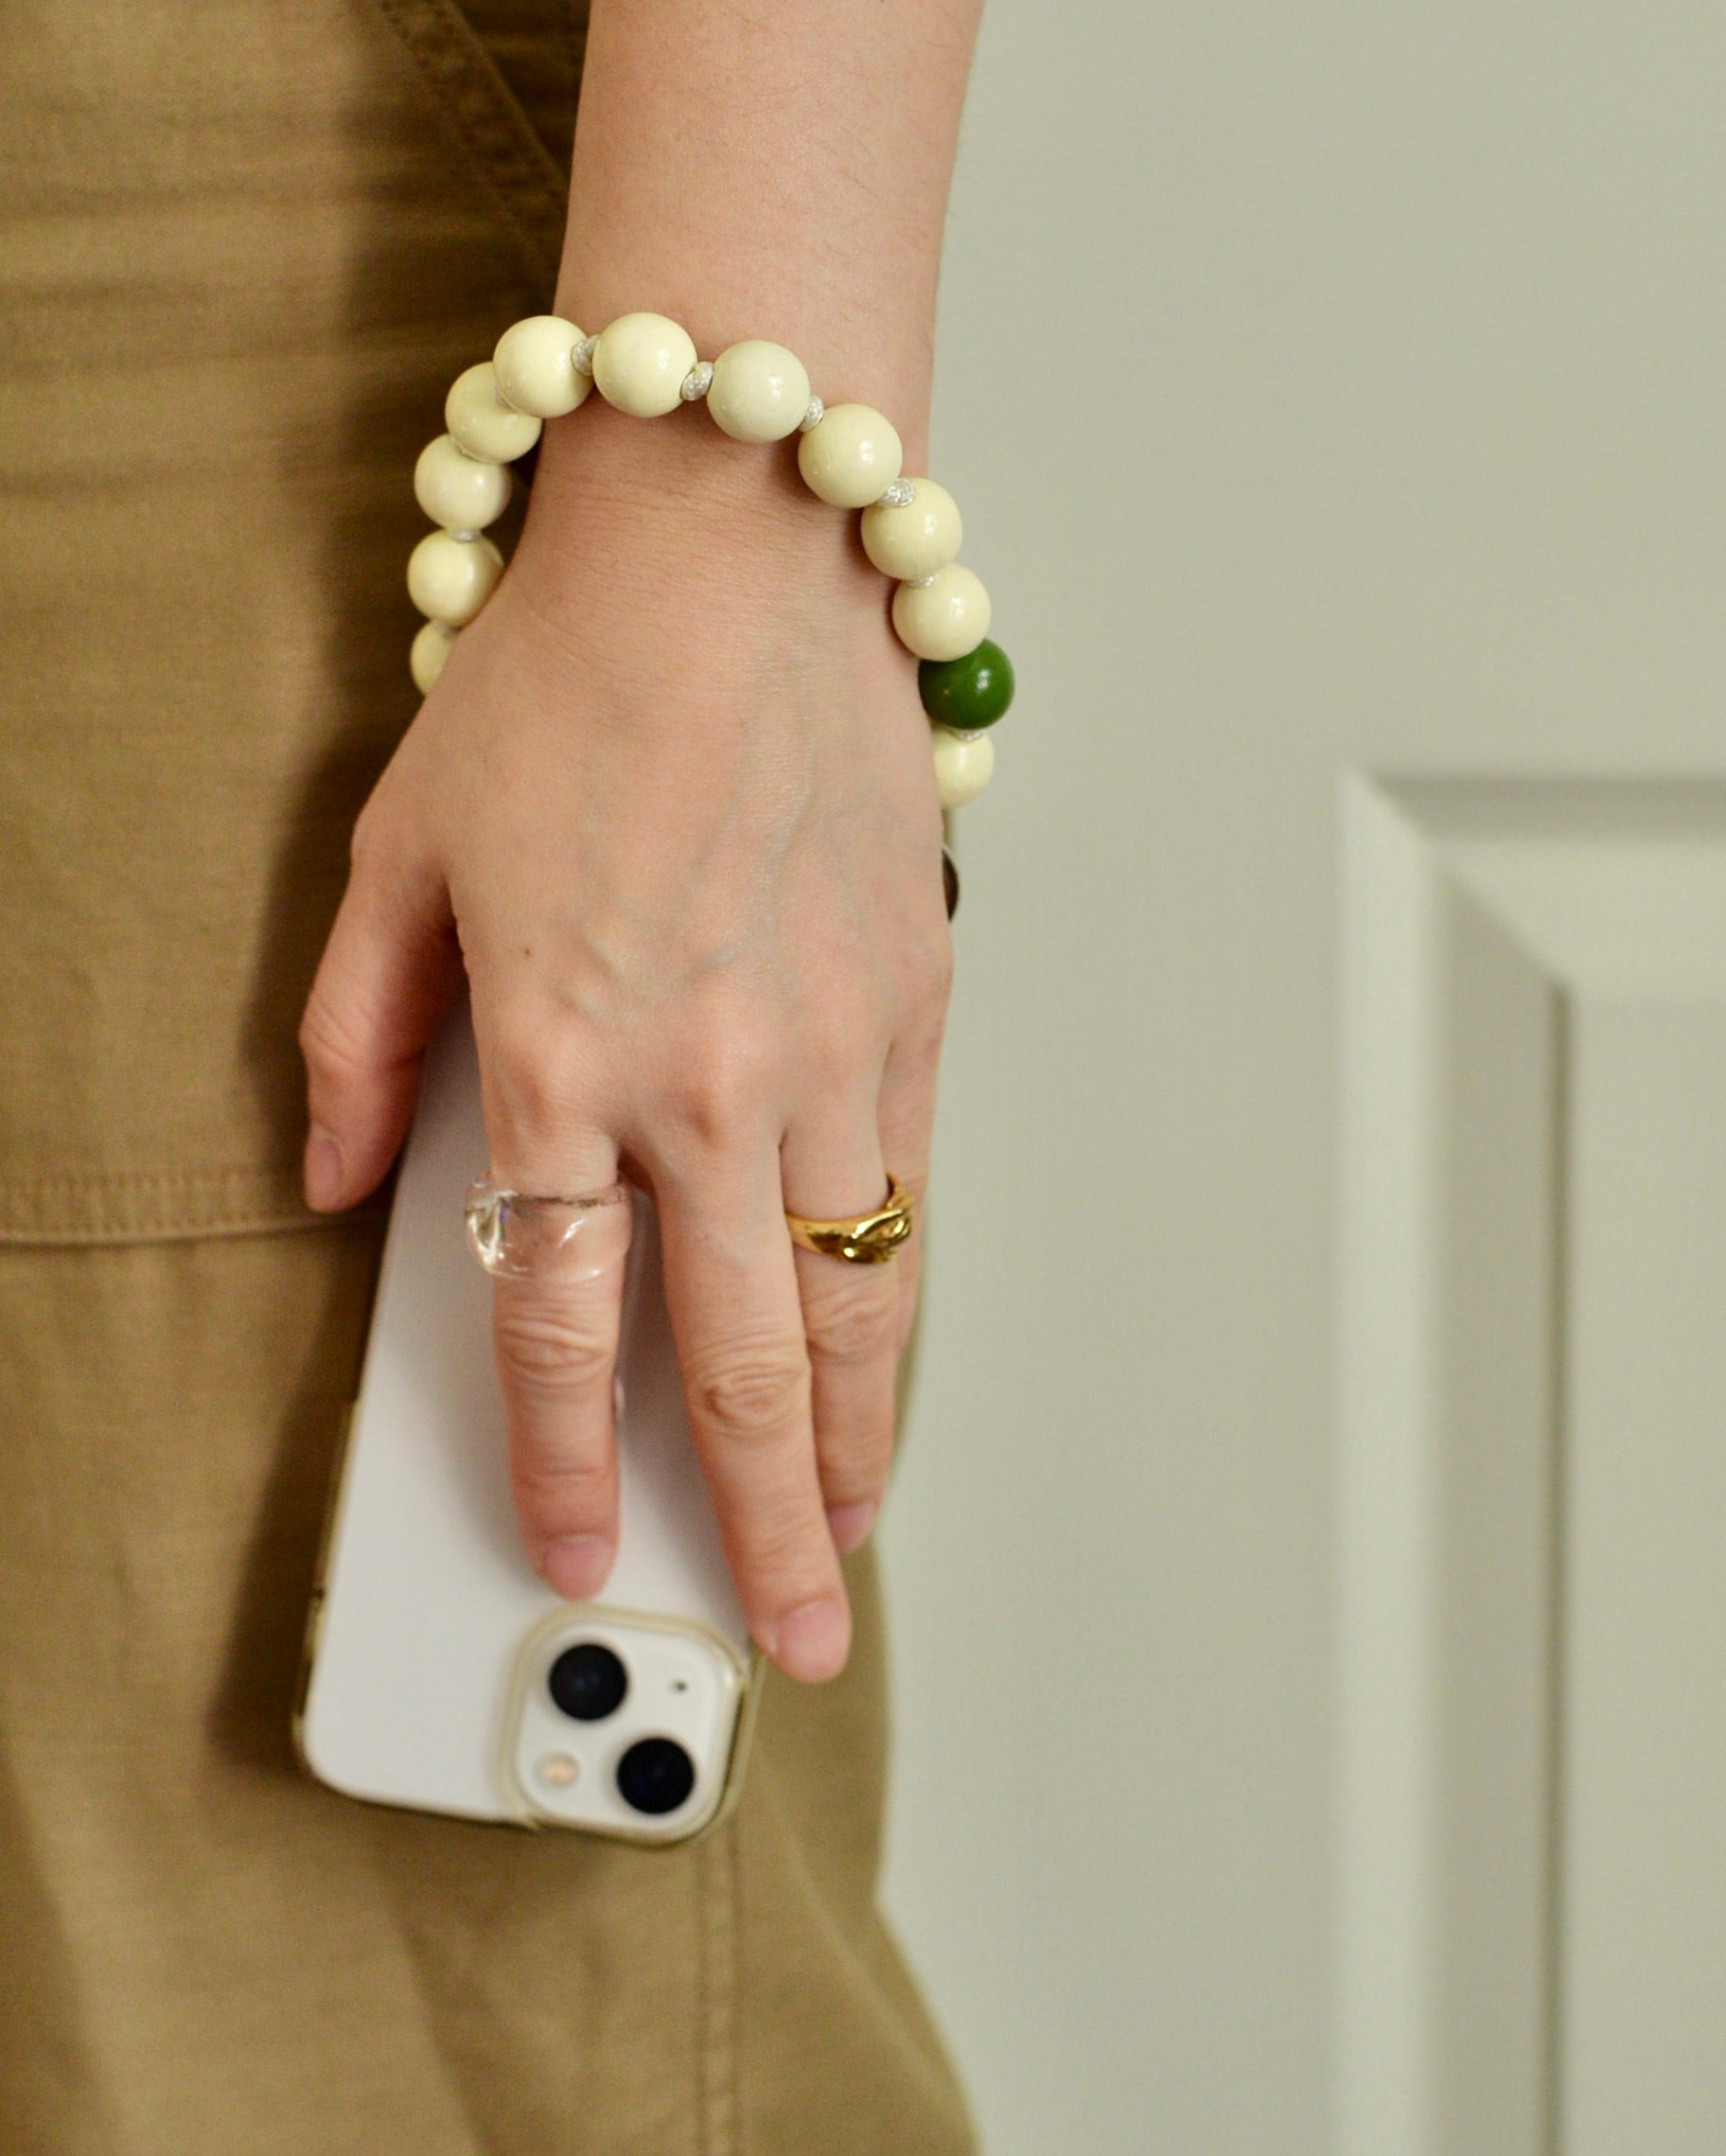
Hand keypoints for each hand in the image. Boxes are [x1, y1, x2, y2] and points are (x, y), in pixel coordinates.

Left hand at [299, 403, 951, 1681]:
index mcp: (561, 1055)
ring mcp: (833, 1046)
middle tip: (782, 1634)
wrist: (737, 551)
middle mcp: (711, 1079)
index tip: (574, 1547)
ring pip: (858, 1296)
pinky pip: (913, 1188)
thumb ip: (357, 1036)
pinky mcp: (918, 998)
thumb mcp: (400, 852)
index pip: (564, 1320)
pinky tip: (894, 1356)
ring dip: (858, 1438)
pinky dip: (904, 1295)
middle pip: (745, 1358)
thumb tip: (346, 1179)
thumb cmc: (566, 683)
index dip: (565, 1459)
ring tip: (853, 1534)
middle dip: (762, 1523)